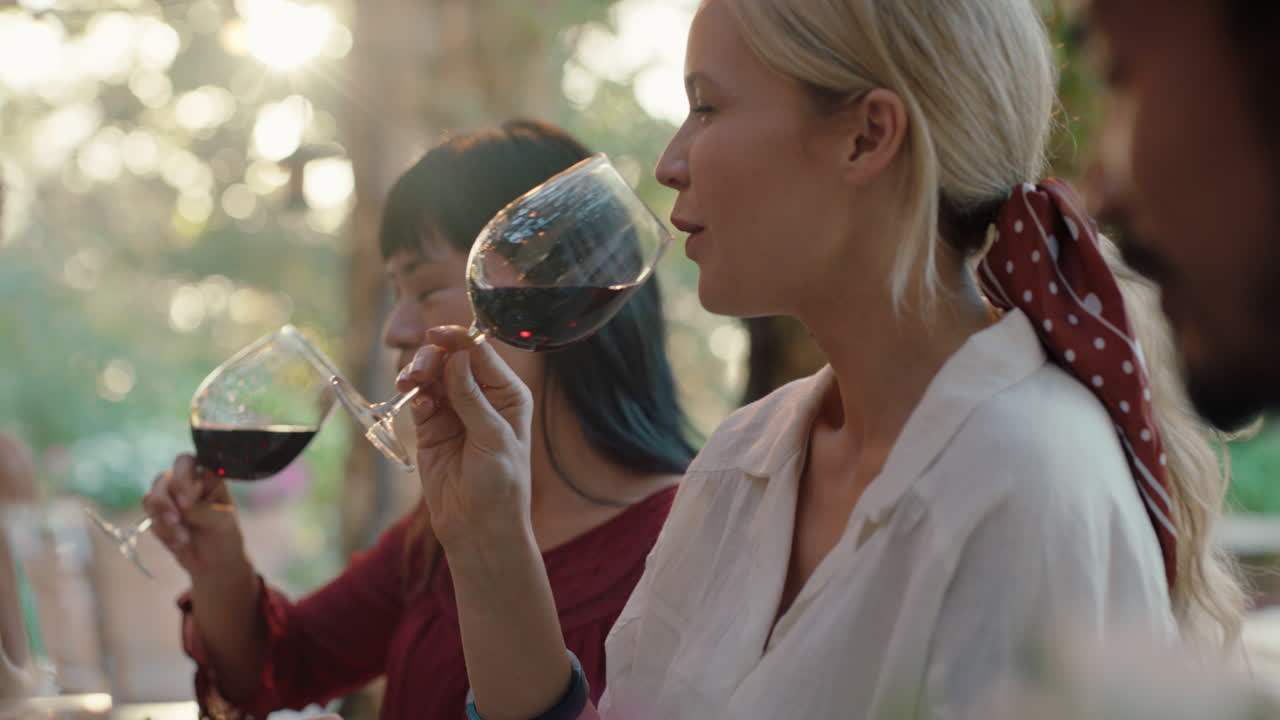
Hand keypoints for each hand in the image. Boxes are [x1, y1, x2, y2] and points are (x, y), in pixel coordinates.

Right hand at [141, 453, 249, 579]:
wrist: (215, 563)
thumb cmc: (225, 536)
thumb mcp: (221, 521)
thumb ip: (200, 509)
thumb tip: (180, 504)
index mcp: (205, 477)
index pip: (184, 462)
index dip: (181, 479)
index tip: (187, 503)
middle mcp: (185, 483)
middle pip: (162, 479)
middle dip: (165, 502)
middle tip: (177, 521)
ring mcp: (170, 499)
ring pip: (151, 497)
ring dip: (164, 520)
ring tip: (183, 538)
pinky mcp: (159, 517)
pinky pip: (150, 518)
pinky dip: (163, 532)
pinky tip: (180, 544)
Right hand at [395, 326, 533, 553]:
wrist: (478, 526)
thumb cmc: (500, 484)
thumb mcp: (493, 438)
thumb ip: (472, 398)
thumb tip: (456, 358)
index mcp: (508, 394)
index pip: (482, 354)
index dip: (459, 340)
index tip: (436, 335)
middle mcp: (482, 396)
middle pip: (452, 359)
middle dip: (433, 358)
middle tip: (417, 371)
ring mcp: (455, 410)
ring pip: (432, 375)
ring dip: (418, 373)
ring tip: (408, 383)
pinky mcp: (432, 426)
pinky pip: (419, 398)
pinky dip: (414, 395)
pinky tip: (415, 403)